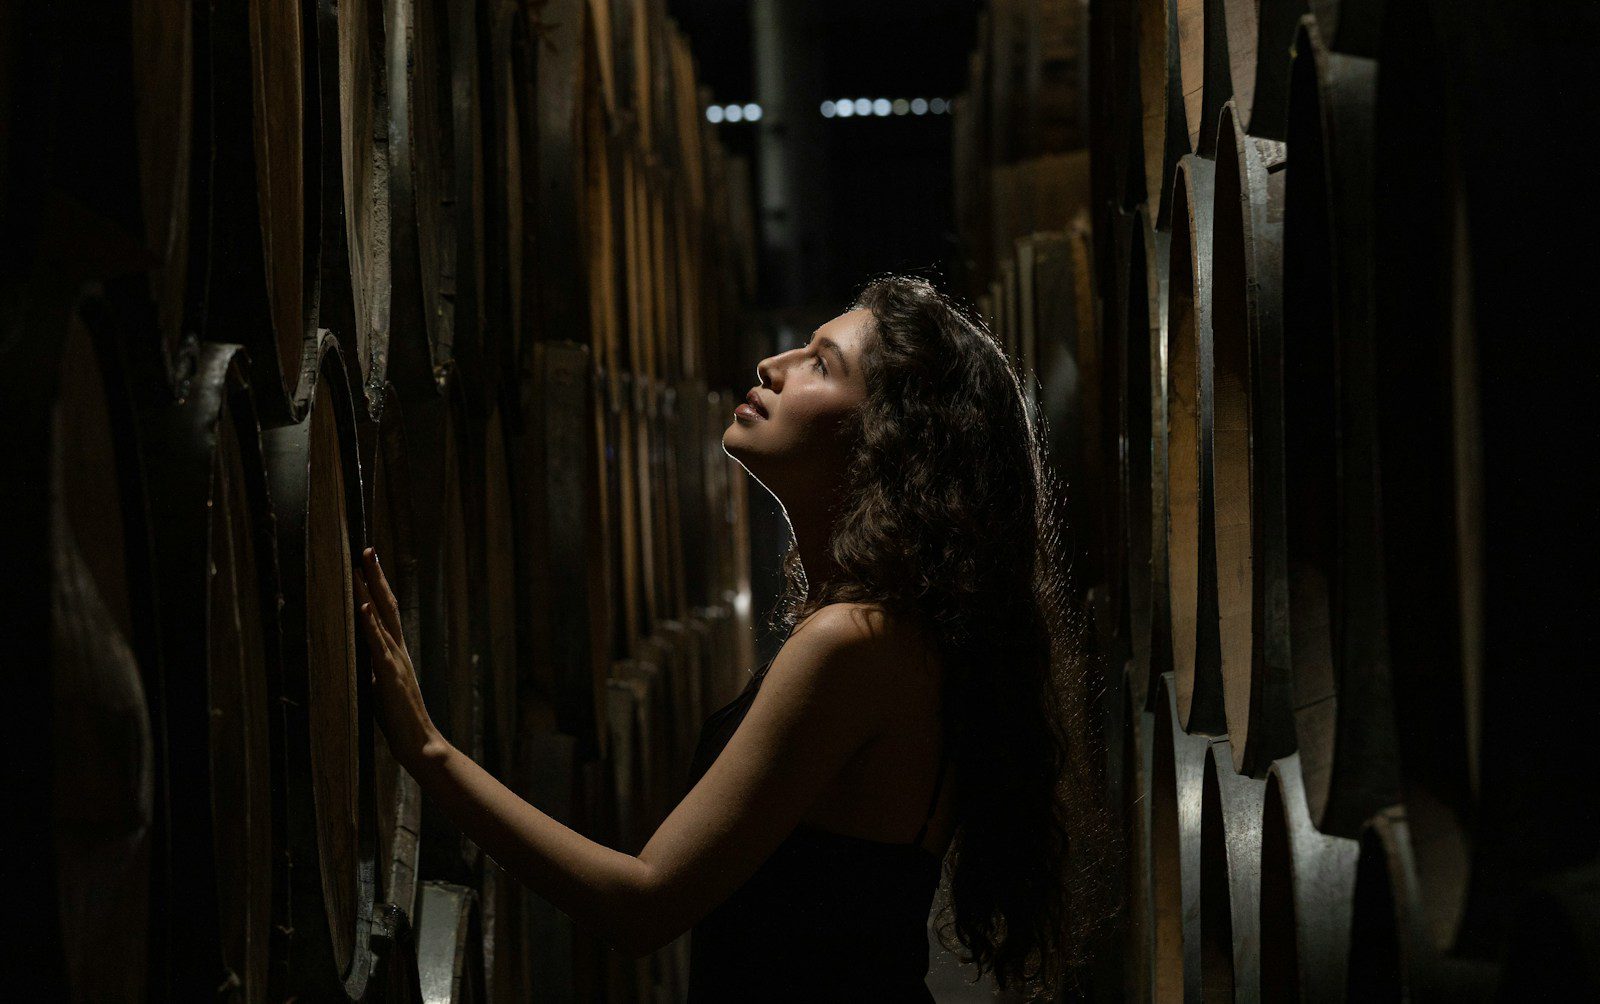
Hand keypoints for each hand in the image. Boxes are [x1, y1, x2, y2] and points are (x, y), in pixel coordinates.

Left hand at [355, 546, 444, 770]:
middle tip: (366, 549)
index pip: (386, 611)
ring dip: (370, 590)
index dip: (377, 586)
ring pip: (382, 616)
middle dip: (376, 576)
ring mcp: (394, 659)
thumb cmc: (398, 717)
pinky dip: (369, 623)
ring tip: (361, 566)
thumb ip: (371, 666)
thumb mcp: (379, 685)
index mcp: (395, 651)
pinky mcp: (388, 674)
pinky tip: (362, 605)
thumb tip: (356, 655)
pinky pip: (377, 644)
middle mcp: (397, 649)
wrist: (418, 740)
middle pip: (388, 604)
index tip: (368, 562)